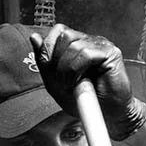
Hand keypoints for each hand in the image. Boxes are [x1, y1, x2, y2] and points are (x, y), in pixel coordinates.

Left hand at [31, 26, 145, 139]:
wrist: (107, 114)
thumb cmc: (85, 99)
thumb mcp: (55, 81)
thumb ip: (44, 60)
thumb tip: (34, 37)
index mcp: (77, 44)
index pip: (59, 30)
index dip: (48, 47)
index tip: (48, 68)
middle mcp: (90, 41)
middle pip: (65, 34)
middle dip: (56, 59)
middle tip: (60, 79)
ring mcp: (101, 46)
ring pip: (74, 44)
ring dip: (66, 68)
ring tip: (70, 84)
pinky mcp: (111, 54)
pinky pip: (87, 54)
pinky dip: (77, 69)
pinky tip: (80, 82)